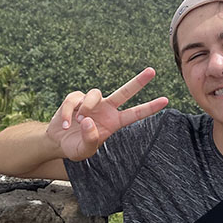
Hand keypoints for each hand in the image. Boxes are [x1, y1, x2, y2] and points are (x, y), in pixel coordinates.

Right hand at [48, 67, 168, 160]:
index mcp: (113, 123)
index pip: (134, 114)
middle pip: (125, 92)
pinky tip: (65, 124)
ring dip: (87, 107)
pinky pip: (74, 99)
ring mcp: (92, 102)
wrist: (57, 141)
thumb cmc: (75, 147)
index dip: (149, 108)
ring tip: (80, 120)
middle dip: (138, 81)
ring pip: (95, 94)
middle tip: (152, 71)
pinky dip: (68, 113)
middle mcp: (106, 109)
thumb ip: (90, 140)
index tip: (165, 100)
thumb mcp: (84, 152)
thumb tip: (89, 121)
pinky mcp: (76, 98)